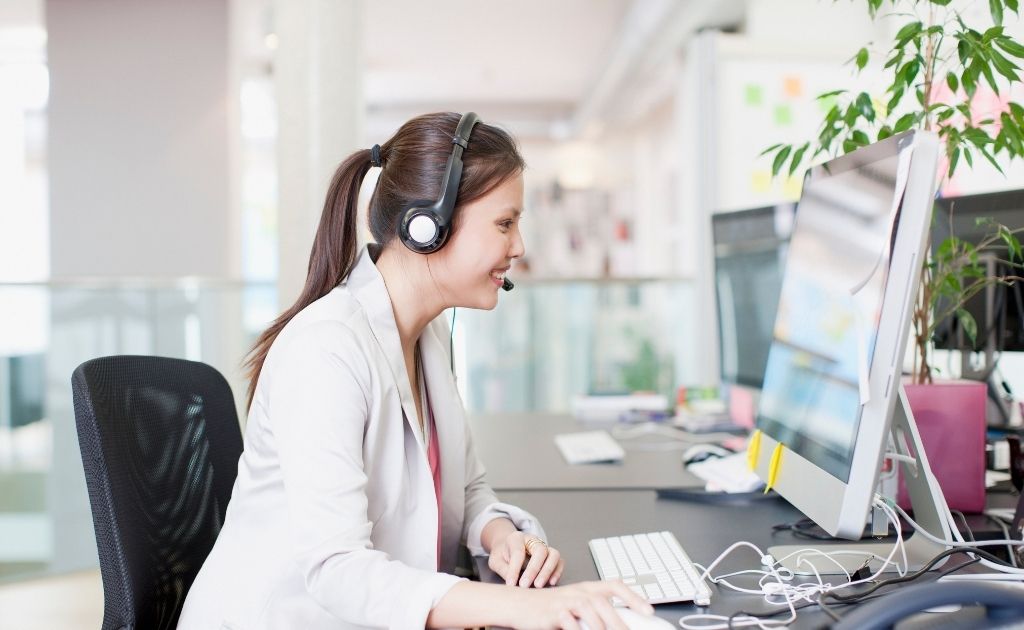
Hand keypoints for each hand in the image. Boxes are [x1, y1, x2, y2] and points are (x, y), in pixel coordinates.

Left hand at [488, 531, 564, 586]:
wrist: (508, 548)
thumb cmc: (502, 555)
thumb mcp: (495, 561)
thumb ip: (503, 570)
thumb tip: (512, 583)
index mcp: (516, 538)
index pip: (518, 552)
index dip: (514, 569)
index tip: (510, 584)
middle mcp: (533, 540)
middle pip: (540, 550)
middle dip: (533, 569)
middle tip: (524, 585)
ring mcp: (544, 547)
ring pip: (553, 554)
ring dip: (547, 571)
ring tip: (538, 585)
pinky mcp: (551, 556)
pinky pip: (559, 562)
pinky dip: (557, 572)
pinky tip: (551, 583)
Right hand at [514, 580, 654, 629]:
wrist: (518, 604)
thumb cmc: (549, 608)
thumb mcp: (574, 606)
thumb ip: (594, 613)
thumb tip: (618, 624)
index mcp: (586, 588)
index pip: (614, 586)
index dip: (633, 597)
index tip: (648, 611)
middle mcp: (577, 592)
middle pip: (603, 602)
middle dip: (618, 620)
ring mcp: (564, 602)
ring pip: (588, 610)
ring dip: (600, 627)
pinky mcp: (552, 614)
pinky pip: (568, 622)